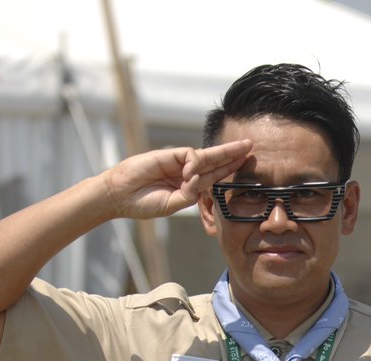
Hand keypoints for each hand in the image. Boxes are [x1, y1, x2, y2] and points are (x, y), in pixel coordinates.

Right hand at [100, 140, 251, 219]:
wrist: (120, 195)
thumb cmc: (144, 203)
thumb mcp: (171, 205)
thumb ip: (188, 195)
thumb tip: (200, 182)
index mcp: (189, 187)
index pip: (214, 177)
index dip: (230, 170)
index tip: (246, 165)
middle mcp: (187, 173)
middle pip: (215, 161)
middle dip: (233, 154)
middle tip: (251, 145)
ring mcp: (179, 163)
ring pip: (206, 156)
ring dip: (225, 155)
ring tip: (243, 151)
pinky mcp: (169, 155)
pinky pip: (190, 156)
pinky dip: (194, 164)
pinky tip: (188, 174)